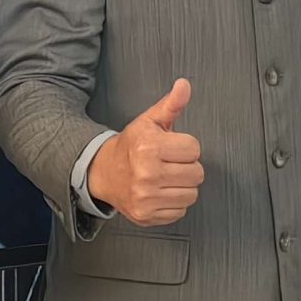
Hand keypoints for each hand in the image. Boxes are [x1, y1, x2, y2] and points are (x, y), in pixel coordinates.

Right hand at [88, 79, 202, 227]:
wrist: (103, 172)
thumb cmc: (131, 146)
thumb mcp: (150, 121)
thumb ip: (171, 104)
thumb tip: (184, 86)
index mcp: (149, 147)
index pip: (194, 149)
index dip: (185, 147)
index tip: (171, 147)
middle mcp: (146, 174)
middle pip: (197, 173)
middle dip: (186, 167)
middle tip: (169, 163)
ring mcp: (145, 198)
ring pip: (191, 194)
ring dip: (182, 186)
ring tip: (166, 177)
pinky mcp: (146, 215)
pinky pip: (180, 211)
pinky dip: (174, 203)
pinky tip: (160, 192)